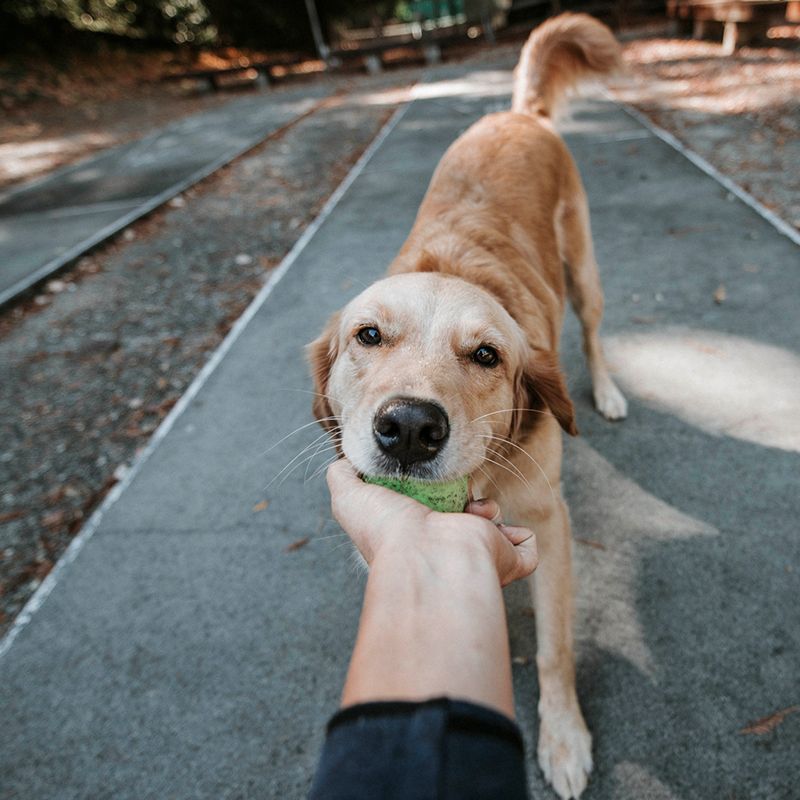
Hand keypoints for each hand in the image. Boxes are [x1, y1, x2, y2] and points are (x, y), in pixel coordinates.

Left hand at [326, 459, 537, 586]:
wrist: (429, 557)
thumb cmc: (388, 531)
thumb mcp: (349, 497)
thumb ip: (343, 475)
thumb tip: (345, 461)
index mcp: (413, 537)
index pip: (427, 513)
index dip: (429, 492)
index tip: (426, 479)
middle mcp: (446, 551)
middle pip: (461, 518)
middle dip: (461, 496)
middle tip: (455, 491)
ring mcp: (477, 558)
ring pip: (493, 528)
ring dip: (486, 509)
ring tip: (473, 508)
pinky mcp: (507, 560)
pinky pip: (524, 545)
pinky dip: (517, 533)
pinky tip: (490, 524)